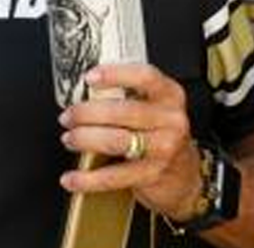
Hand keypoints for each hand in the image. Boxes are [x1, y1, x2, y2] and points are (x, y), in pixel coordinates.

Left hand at [57, 62, 205, 222]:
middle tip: (68, 117)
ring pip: (116, 141)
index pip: (145, 77)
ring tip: (69, 139)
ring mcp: (163, 149)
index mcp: (170, 95)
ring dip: (84, 139)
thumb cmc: (160, 134)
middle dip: (86, 114)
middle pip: (122, 111)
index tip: (90, 77)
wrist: (185, 175)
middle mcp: (170, 120)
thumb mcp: (154, 107)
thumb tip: (84, 93)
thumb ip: (127, 96)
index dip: (116, 74)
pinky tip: (71, 178)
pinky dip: (88, 178)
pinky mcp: (152, 174)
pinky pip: (114, 176)